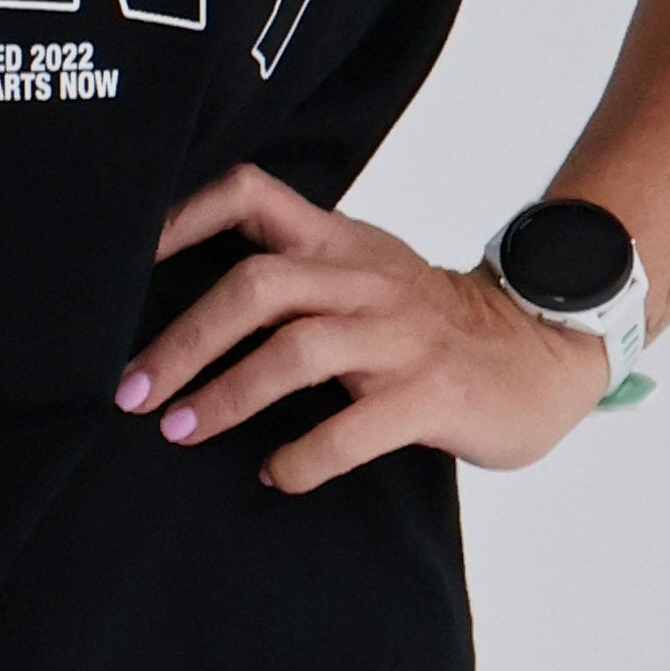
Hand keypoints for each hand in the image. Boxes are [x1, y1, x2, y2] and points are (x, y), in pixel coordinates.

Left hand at [117, 166, 608, 483]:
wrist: (545, 351)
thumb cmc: (432, 326)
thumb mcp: (365, 275)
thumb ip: (294, 275)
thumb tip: (183, 312)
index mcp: (339, 242)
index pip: (250, 195)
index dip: (182, 219)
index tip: (124, 265)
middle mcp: (364, 279)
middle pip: (257, 286)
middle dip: (183, 340)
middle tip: (131, 392)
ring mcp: (400, 337)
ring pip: (297, 350)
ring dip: (226, 395)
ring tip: (181, 432)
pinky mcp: (432, 395)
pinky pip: (353, 427)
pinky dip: (303, 457)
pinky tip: (276, 475)